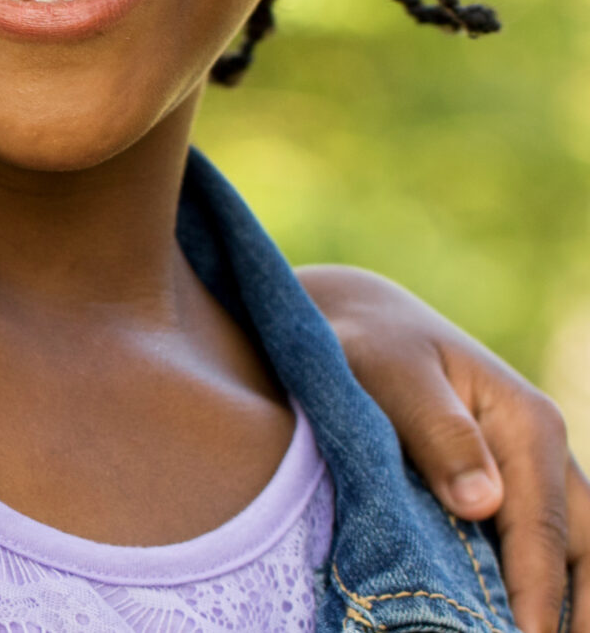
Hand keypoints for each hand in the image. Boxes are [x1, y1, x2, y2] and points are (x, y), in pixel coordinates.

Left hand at [301, 264, 586, 632]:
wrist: (356, 320)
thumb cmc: (366, 344)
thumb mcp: (390, 373)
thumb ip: (436, 432)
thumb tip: (483, 504)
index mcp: (528, 424)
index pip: (543, 530)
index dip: (536, 594)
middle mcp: (545, 451)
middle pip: (576, 551)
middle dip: (563, 610)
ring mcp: (533, 472)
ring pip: (568, 553)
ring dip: (558, 602)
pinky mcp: (509, 488)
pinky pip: (537, 545)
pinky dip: (534, 584)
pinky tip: (507, 617)